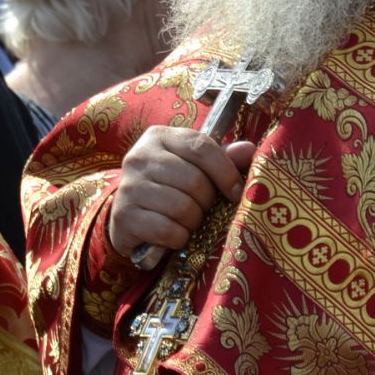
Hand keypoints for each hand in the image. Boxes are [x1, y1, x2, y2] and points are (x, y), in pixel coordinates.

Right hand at [107, 126, 255, 260]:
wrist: (129, 215)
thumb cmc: (168, 187)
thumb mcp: (192, 166)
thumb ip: (221, 158)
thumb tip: (250, 150)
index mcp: (159, 137)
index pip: (201, 146)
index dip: (225, 171)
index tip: (236, 191)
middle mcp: (139, 156)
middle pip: (193, 180)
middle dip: (207, 201)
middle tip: (203, 208)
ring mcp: (129, 186)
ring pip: (182, 207)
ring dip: (193, 221)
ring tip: (188, 221)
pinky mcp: (124, 216)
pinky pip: (167, 230)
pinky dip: (179, 237)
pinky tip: (174, 234)